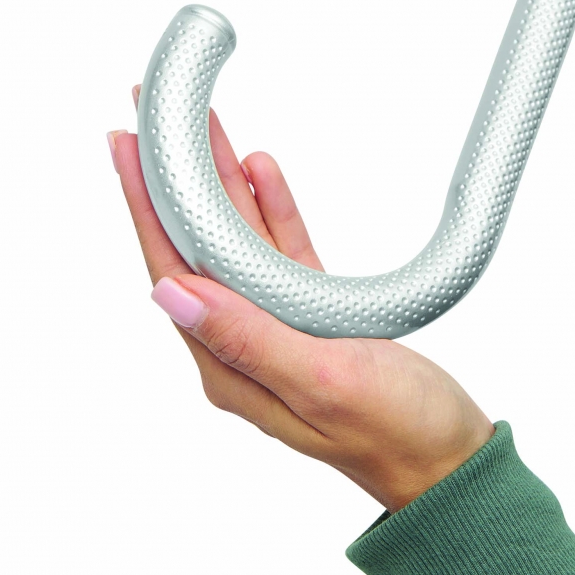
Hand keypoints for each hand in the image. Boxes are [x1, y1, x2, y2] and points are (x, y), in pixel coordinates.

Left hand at [108, 89, 494, 513]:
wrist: (449, 457)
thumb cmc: (395, 433)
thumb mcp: (325, 382)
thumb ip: (249, 339)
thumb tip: (171, 294)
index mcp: (230, 367)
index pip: (173, 270)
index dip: (146, 204)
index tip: (126, 146)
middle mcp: (243, 344)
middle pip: (196, 246)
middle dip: (174, 180)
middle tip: (153, 117)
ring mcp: (277, 327)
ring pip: (238, 240)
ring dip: (222, 184)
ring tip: (203, 128)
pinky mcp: (313, 316)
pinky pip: (281, 251)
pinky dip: (273, 209)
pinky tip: (263, 171)